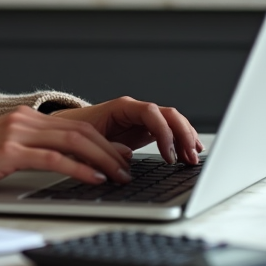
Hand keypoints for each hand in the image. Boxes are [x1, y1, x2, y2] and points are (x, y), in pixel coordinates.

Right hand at [0, 106, 132, 188]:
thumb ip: (26, 149)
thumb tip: (56, 164)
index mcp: (23, 118)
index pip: (74, 127)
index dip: (102, 142)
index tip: (120, 156)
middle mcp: (24, 120)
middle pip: (81, 132)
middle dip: (110, 151)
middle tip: (128, 168)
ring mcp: (16, 133)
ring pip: (73, 142)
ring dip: (102, 160)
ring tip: (119, 175)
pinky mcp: (9, 151)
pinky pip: (54, 159)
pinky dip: (79, 168)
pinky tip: (94, 178)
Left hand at [51, 97, 203, 164]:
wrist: (71, 132)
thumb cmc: (77, 134)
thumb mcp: (87, 143)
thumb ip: (105, 148)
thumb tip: (126, 157)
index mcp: (121, 107)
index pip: (151, 112)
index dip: (163, 132)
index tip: (168, 156)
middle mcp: (136, 110)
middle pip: (168, 114)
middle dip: (183, 134)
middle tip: (190, 157)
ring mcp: (143, 119)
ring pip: (173, 122)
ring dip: (186, 138)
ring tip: (193, 158)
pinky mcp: (146, 130)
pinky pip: (169, 131)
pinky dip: (181, 141)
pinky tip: (189, 154)